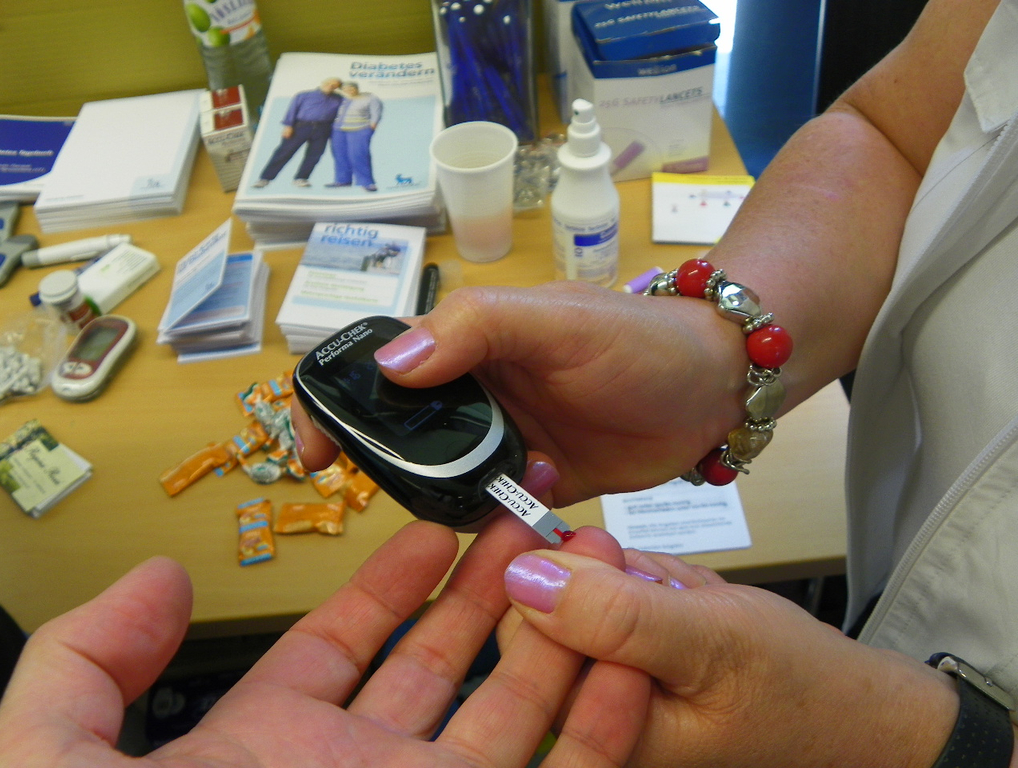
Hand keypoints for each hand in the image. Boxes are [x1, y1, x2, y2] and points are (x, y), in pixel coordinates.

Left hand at [0, 517, 646, 767]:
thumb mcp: (55, 765)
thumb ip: (87, 663)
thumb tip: (159, 578)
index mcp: (269, 747)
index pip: (345, 642)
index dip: (391, 582)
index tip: (432, 528)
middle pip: (439, 661)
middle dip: (482, 590)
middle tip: (522, 526)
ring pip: (508, 711)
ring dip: (550, 640)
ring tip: (582, 568)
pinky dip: (598, 725)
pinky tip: (622, 663)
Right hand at [293, 281, 750, 506]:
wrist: (714, 389)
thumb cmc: (637, 339)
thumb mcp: (556, 321)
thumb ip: (476, 329)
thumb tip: (390, 365)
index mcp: (462, 343)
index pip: (374, 366)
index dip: (335, 403)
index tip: (316, 454)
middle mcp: (470, 393)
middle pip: (398, 434)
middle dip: (390, 468)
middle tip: (409, 500)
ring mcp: (500, 442)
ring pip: (438, 480)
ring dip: (444, 501)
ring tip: (483, 505)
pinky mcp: (532, 485)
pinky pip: (487, 513)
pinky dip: (490, 523)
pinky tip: (520, 518)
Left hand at [502, 545, 962, 767]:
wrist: (850, 705)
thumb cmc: (793, 689)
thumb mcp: (708, 643)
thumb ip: (614, 614)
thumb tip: (523, 575)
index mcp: (589, 729)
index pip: (520, 631)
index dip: (562, 576)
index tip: (608, 552)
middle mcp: (586, 706)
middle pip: (549, 600)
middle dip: (612, 577)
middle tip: (668, 588)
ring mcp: (606, 675)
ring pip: (587, 582)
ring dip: (639, 576)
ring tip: (692, 602)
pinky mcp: (628, 648)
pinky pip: (618, 584)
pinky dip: (654, 578)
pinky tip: (692, 601)